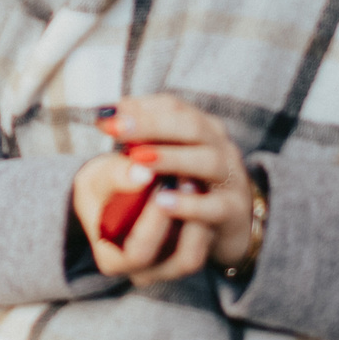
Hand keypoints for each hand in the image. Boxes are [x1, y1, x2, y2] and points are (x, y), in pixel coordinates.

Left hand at [70, 96, 258, 285]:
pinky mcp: (232, 211)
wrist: (225, 232)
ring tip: (139, 158)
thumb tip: (107, 120)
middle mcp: (218, 146)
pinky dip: (189, 204)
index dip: (139, 108)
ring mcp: (230, 177)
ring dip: (172, 157)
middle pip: (191, 126)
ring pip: (208, 160)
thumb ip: (136, 143)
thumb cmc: (182, 191)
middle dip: (152, 124)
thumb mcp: (160, 164)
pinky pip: (214, 207)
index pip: (172, 107)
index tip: (106, 115)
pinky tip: (162, 202)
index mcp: (199, 128)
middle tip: (117, 128)